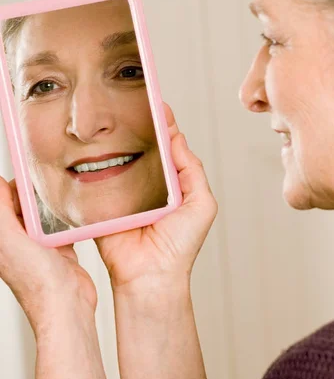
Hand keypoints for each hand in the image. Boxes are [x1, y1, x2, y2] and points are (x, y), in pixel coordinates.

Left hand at [0, 176, 97, 337]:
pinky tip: (72, 212)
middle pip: (23, 208)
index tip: (27, 173)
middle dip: (33, 194)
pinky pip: (62, 227)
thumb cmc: (37, 282)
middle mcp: (19, 242)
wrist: (66, 305)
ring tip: (60, 192)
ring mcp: (40, 247)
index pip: (3, 203)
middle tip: (47, 180)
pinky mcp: (60, 251)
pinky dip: (66, 219)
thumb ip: (1, 211)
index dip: (12, 187)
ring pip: (43, 216)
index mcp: (3, 238)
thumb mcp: (10, 239)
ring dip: (50, 206)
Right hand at [94, 103, 217, 293]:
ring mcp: (122, 193)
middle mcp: (145, 184)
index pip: (164, 146)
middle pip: (138, 148)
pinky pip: (97, 181)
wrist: (151, 277)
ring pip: (116, 160)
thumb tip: (178, 138)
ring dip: (111, 142)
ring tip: (106, 117)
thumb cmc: (180, 246)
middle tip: (126, 102)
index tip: (153, 101)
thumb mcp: (201, 204)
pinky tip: (88, 146)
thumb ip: (192, 171)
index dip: (160, 124)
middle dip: (133, 127)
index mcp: (169, 183)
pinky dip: (93, 166)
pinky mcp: (102, 204)